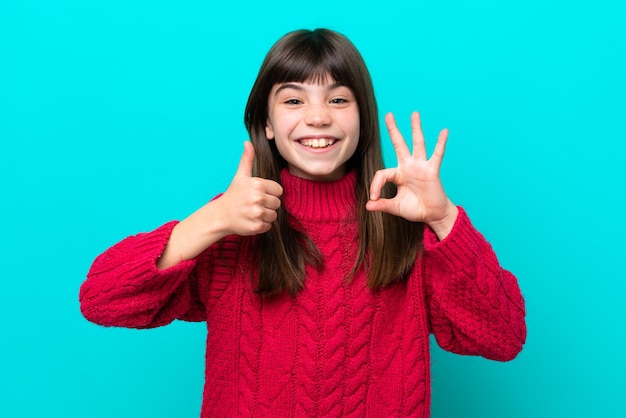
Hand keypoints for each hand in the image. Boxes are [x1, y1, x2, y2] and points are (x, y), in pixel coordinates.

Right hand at [217, 141, 282, 235]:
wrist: (220, 215)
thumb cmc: (232, 195)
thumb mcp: (240, 176)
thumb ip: (247, 160)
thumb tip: (248, 142)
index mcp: (257, 184)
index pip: (278, 190)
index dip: (270, 193)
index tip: (258, 195)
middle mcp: (258, 198)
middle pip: (277, 203)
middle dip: (268, 205)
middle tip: (254, 204)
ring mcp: (257, 213)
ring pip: (274, 215)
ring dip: (265, 215)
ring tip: (253, 212)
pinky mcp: (256, 226)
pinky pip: (269, 225)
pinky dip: (262, 225)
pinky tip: (251, 220)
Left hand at [366, 112, 457, 238]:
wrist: (432, 215)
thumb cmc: (415, 209)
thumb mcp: (395, 207)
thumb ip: (382, 205)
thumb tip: (367, 205)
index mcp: (398, 174)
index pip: (382, 174)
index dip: (375, 185)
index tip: (374, 198)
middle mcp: (408, 166)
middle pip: (399, 145)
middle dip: (393, 130)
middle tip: (388, 115)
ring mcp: (421, 167)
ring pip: (417, 144)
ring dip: (416, 129)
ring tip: (414, 114)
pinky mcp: (432, 171)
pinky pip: (437, 155)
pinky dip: (441, 143)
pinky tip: (444, 131)